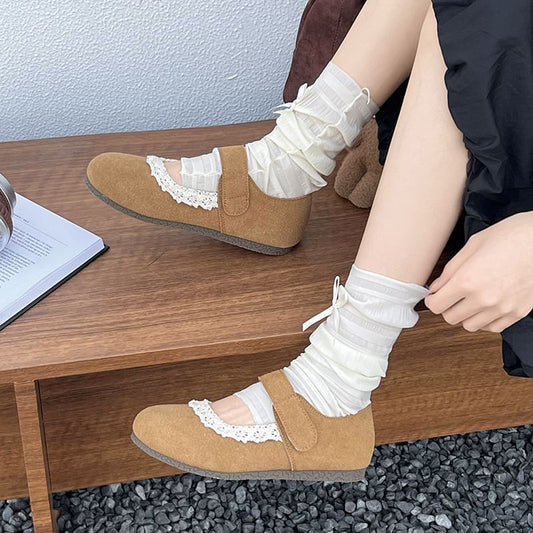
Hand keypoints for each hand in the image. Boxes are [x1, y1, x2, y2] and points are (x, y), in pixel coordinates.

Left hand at [424, 211, 532, 332]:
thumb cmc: (512, 235)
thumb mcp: (473, 245)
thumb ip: (451, 269)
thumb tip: (436, 287)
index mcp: (467, 279)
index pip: (436, 306)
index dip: (432, 299)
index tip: (435, 294)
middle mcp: (483, 298)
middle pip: (450, 318)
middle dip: (446, 307)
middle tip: (451, 295)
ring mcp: (502, 308)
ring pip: (470, 326)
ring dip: (465, 315)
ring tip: (470, 299)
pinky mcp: (517, 313)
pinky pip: (492, 328)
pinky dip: (485, 320)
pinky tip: (487, 305)